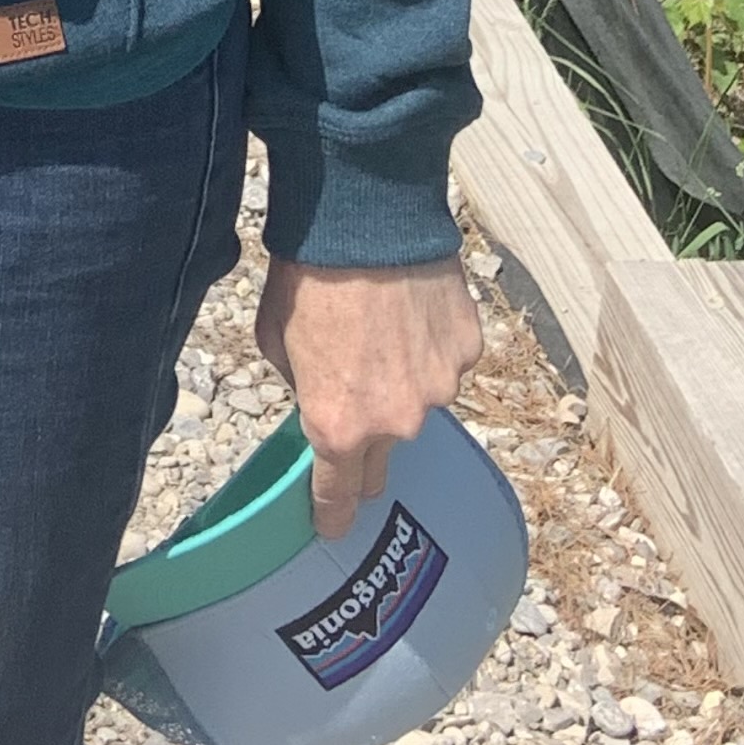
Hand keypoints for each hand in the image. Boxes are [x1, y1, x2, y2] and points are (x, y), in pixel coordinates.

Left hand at [255, 253, 481, 539]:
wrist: (365, 217)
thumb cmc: (309, 275)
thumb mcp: (275, 342)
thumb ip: (300, 386)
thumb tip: (316, 391)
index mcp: (338, 427)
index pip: (338, 497)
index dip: (332, 516)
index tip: (332, 527)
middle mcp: (396, 421)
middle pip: (384, 462)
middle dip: (367, 449)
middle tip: (355, 415)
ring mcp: (439, 387)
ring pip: (420, 406)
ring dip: (403, 387)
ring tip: (382, 336)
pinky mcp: (467, 350)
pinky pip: (447, 364)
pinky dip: (431, 350)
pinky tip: (410, 314)